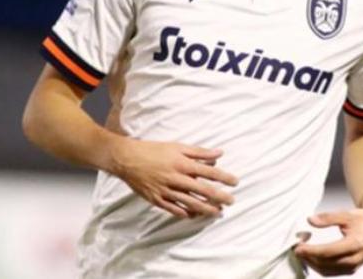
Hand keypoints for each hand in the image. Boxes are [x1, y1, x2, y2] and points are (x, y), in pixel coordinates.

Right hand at [108, 138, 238, 218]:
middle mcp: (175, 178)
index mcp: (182, 164)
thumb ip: (199, 152)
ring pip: (189, 203)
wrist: (126, 159)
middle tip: (231, 201)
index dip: (223, 177)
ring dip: (205, 208)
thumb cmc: (153, 150)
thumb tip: (219, 153)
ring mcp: (165, 190)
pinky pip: (173, 209)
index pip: (208, 172)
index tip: (235, 182)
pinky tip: (193, 215)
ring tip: (217, 212)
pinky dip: (184, 213)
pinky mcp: (156, 199)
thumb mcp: (177, 146)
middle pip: (202, 190)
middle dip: (219, 196)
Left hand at [293, 208, 362, 275]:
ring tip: (302, 252)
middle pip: (326, 264)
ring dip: (312, 263)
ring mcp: (353, 266)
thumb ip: (328, 218)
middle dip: (308, 257)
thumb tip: (310, 221)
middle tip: (296, 248)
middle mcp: (355, 258)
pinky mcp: (351, 269)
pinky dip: (319, 266)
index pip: (328, 252)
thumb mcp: (347, 214)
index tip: (298, 246)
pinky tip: (311, 257)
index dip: (311, 251)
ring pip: (326, 271)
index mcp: (356, 243)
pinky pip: (331, 272)